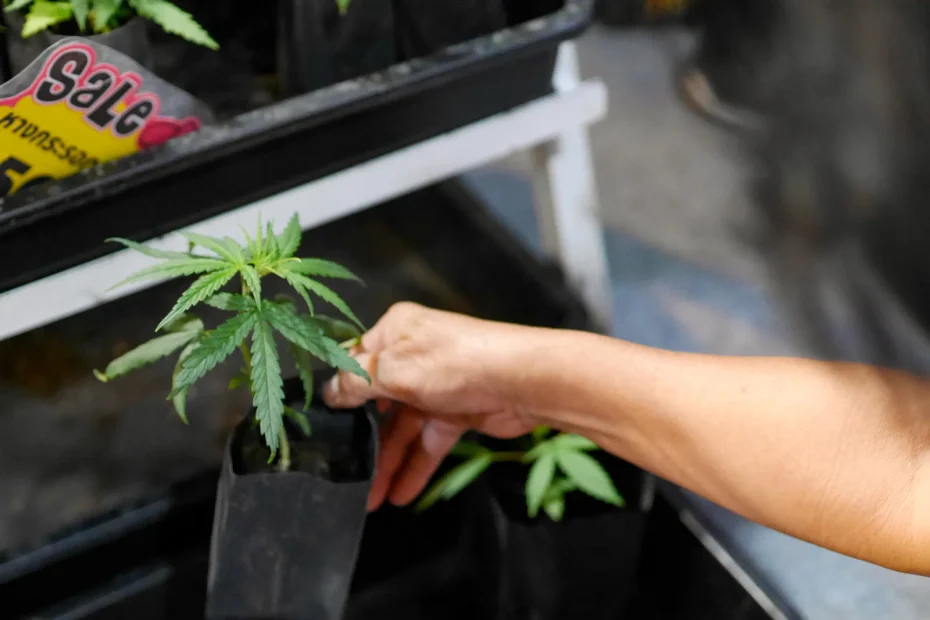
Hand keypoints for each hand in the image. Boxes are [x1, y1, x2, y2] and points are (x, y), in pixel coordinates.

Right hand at [323, 302, 544, 509]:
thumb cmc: (455, 363)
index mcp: (395, 331)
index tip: (318, 427)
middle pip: (377, 400)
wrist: (524, 380)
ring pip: (402, 427)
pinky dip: (416, 465)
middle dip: (361, 438)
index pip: (355, 361)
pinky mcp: (457, 411)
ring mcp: (436, 385)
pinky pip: (428, 441)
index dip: (338, 393)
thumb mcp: (395, 369)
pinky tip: (400, 494)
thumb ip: (357, 383)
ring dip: (387, 461)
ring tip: (370, 499)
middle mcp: (414, 355)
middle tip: (341, 474)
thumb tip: (328, 392)